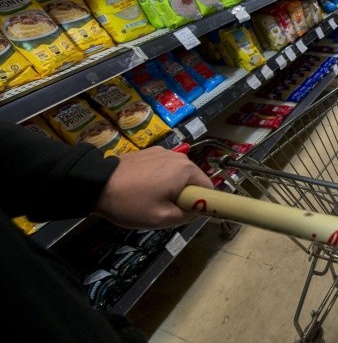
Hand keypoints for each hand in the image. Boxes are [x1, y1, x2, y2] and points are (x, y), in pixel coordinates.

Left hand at [94, 146, 212, 228]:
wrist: (95, 184)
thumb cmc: (131, 203)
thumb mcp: (162, 218)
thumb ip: (188, 215)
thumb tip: (199, 211)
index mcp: (186, 170)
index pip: (209, 188)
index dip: (202, 203)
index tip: (186, 214)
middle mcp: (178, 157)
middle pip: (193, 180)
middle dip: (185, 195)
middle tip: (165, 210)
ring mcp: (163, 152)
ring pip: (178, 174)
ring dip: (172, 187)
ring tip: (150, 199)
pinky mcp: (149, 152)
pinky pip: (164, 168)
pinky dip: (160, 179)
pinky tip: (142, 188)